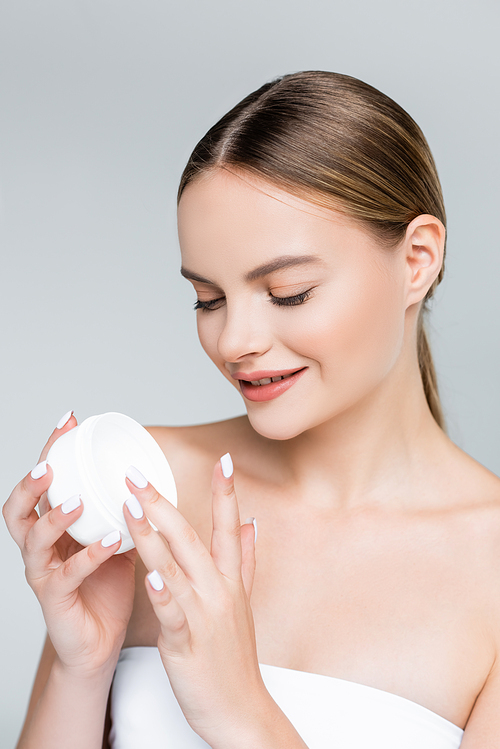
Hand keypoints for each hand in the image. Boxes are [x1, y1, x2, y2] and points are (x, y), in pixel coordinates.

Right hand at [3, 413, 136, 676]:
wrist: (99, 644)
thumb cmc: (104, 588)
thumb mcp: (116, 539)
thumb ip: (126, 511)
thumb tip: (153, 476)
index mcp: (54, 528)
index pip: (44, 482)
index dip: (51, 450)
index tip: (70, 420)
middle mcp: (41, 548)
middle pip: (18, 509)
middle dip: (31, 483)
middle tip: (50, 465)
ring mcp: (44, 574)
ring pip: (34, 540)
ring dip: (55, 516)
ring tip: (78, 500)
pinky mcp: (55, 600)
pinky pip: (66, 575)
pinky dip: (89, 554)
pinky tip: (111, 539)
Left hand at [123, 454, 265, 746]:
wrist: (241, 710)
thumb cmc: (234, 657)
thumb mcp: (243, 603)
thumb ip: (247, 560)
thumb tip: (255, 523)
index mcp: (230, 580)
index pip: (229, 526)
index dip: (226, 492)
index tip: (223, 459)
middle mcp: (219, 590)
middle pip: (191, 537)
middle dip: (163, 502)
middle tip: (137, 474)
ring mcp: (204, 614)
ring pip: (176, 566)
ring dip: (152, 534)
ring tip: (129, 506)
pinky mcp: (187, 642)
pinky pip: (173, 613)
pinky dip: (162, 592)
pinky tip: (148, 573)